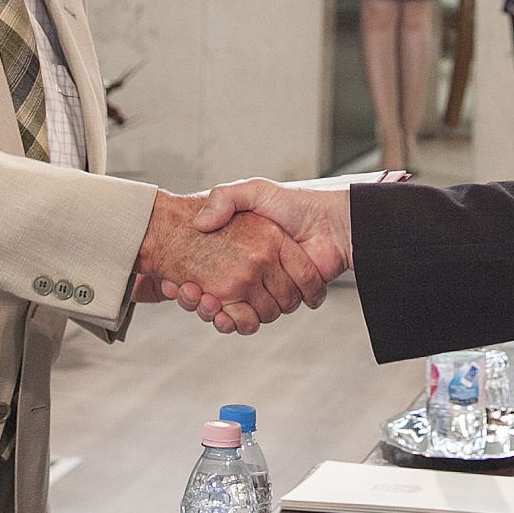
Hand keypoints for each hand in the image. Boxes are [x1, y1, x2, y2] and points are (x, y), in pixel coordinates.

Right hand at [169, 181, 352, 332]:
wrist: (335, 222)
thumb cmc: (298, 203)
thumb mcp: (254, 191)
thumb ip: (225, 198)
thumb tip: (200, 223)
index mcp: (247, 247)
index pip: (210, 270)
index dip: (193, 279)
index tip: (178, 281)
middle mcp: (255, 269)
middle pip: (218, 295)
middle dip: (200, 299)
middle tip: (182, 291)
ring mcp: (268, 285)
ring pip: (232, 310)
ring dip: (213, 311)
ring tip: (196, 298)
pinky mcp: (284, 299)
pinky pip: (252, 318)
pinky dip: (234, 321)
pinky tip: (217, 312)